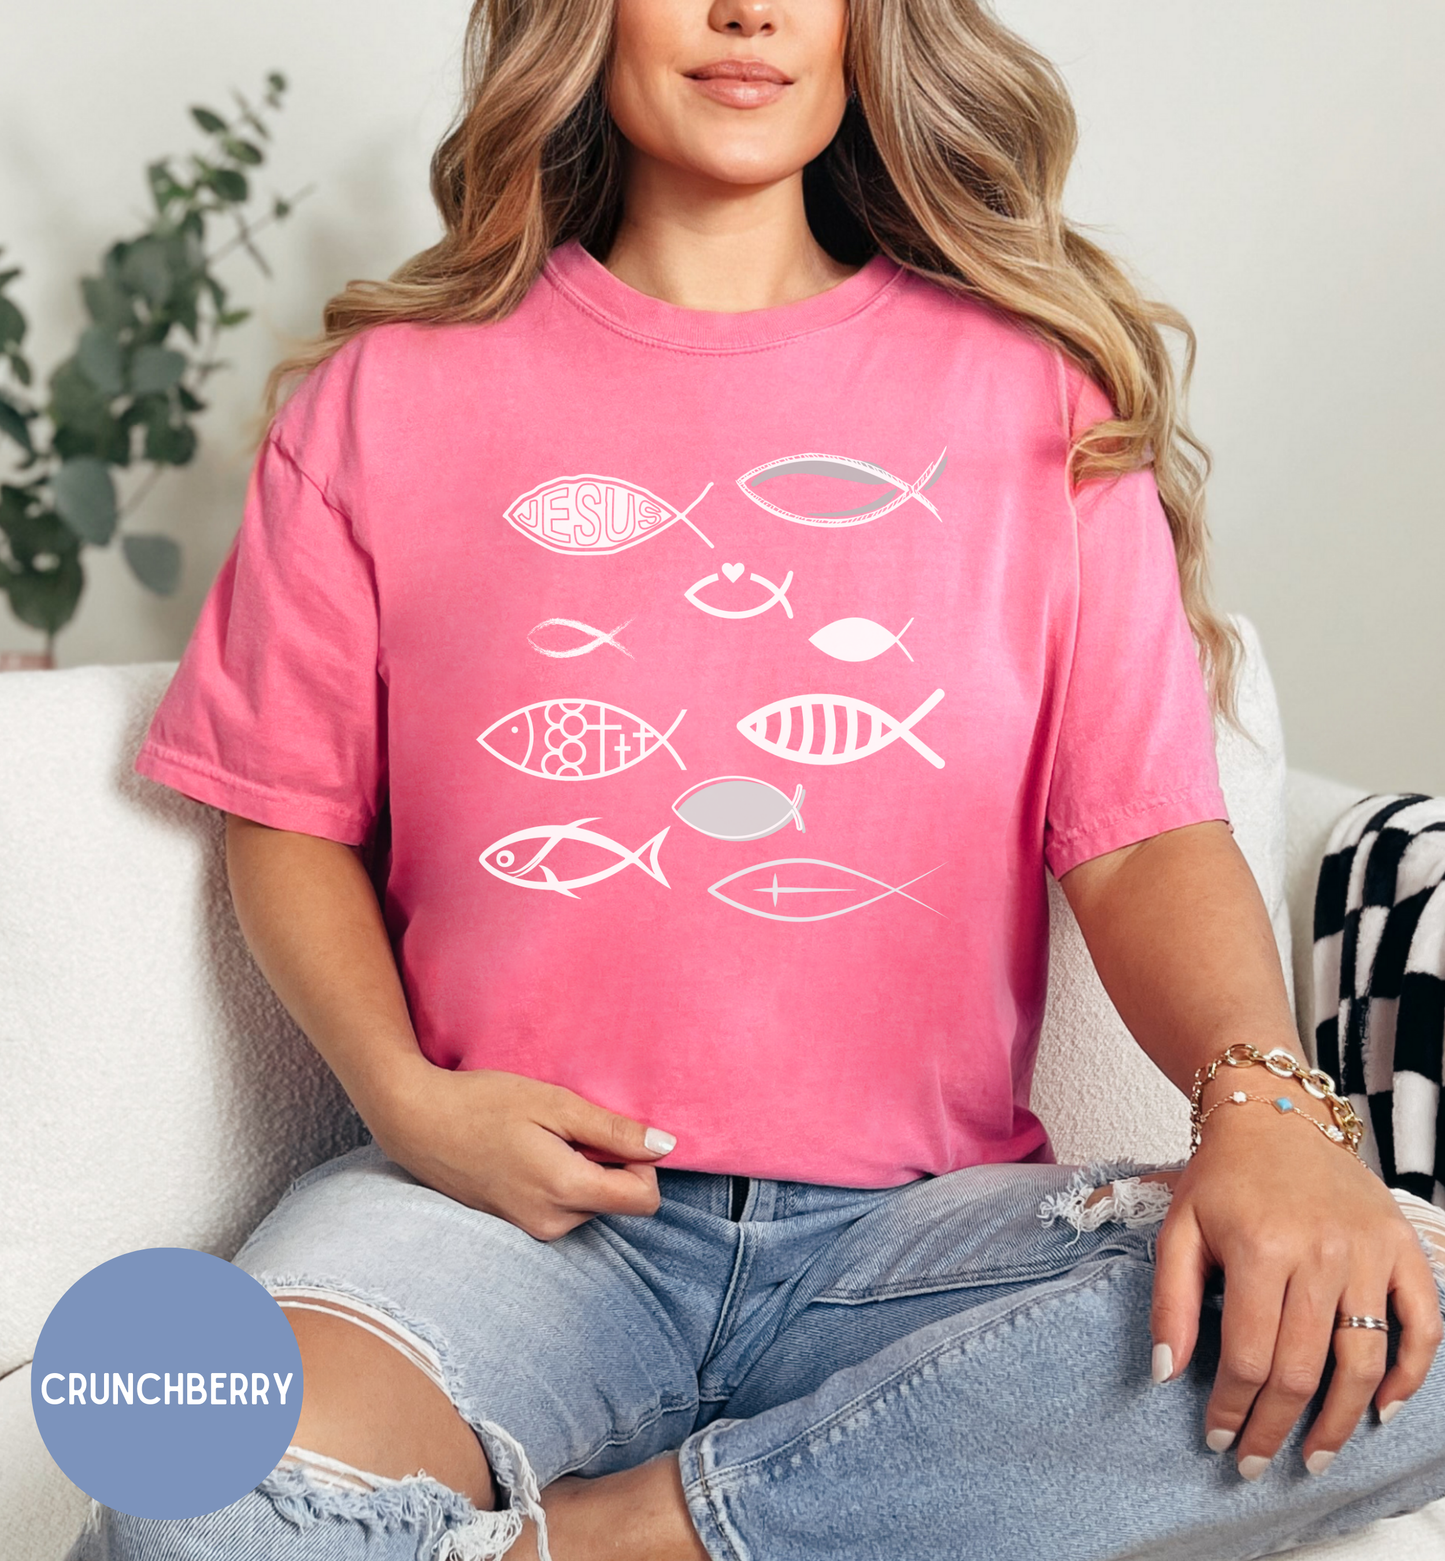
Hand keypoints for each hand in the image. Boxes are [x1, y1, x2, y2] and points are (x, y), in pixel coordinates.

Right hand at [362, 1064, 675, 1240]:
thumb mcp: (554, 1103)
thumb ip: (613, 1129)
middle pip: (616, 1201)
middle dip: (605, 1164)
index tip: (613, 1134)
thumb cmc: (484, 1103)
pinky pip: (562, 1207)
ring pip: (589, 1203)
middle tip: (563, 1129)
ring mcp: (531, 1230)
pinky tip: (525, 1153)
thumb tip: (667, 1146)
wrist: (417, 1122)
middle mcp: (552, 1223)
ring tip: (539, 1139)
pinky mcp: (517, 1226)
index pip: (643, 1201)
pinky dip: (558, 1180)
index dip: (642, 1164)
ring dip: (580, 1170)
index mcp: (565, 1191)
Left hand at [1151, 1102, 1441, 1476]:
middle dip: (1277, 1428)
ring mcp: (1369, 1252)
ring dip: (1342, 1421)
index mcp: (1261, 1248)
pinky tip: (1383, 1408)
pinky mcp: (1403, 1248)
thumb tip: (1166, 1375)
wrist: (1276, 1116)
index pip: (1249, 1355)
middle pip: (1304, 1369)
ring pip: (1364, 1360)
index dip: (1233, 1408)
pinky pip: (1423, 1324)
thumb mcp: (1178, 1229)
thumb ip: (1170, 1303)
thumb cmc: (1222, 1178)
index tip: (1218, 1439)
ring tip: (1316, 1456)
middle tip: (1257, 1464)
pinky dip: (1409, 1373)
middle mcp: (1321, 1253)